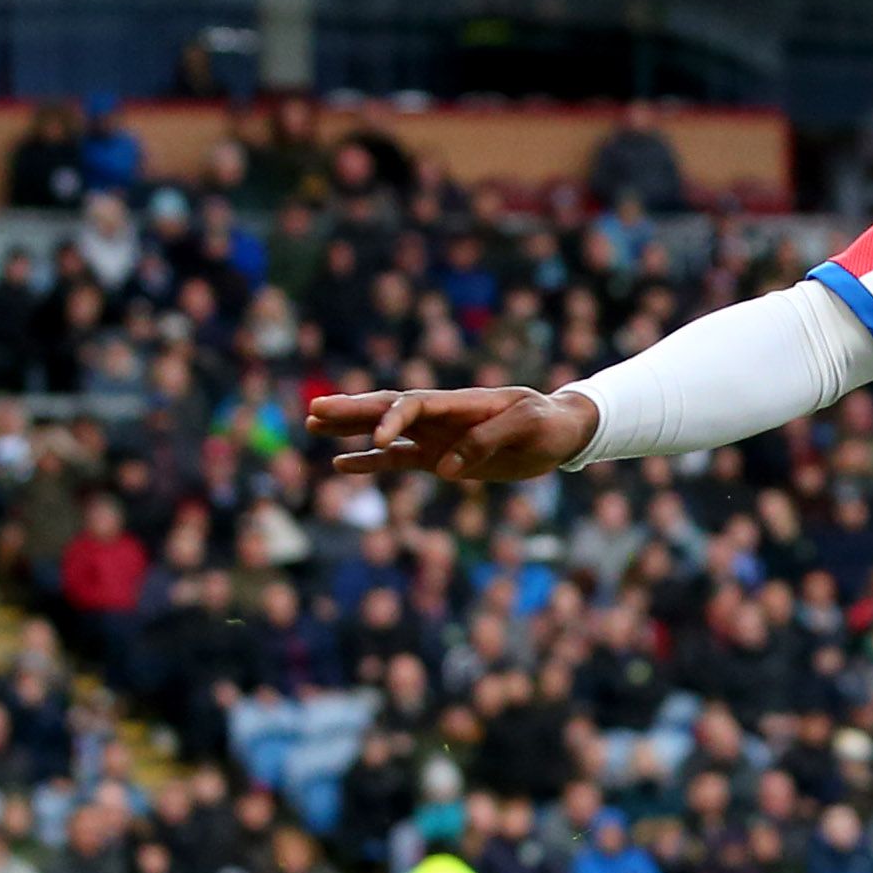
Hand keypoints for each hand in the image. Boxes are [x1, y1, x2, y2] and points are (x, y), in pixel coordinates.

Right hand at [309, 382, 599, 482]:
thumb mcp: (527, 427)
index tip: (378, 439)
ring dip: (350, 430)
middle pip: (387, 409)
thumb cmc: (547, 422)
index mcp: (460, 403)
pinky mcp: (441, 459)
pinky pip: (399, 461)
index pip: (416, 405)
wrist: (561, 432)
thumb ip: (487, 441)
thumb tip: (447, 470)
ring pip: (384, 431)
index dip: (393, 418)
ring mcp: (437, 437)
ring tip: (312, 425)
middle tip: (312, 410)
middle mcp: (441, 417)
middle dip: (351, 411)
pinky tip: (341, 465)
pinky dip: (371, 463)